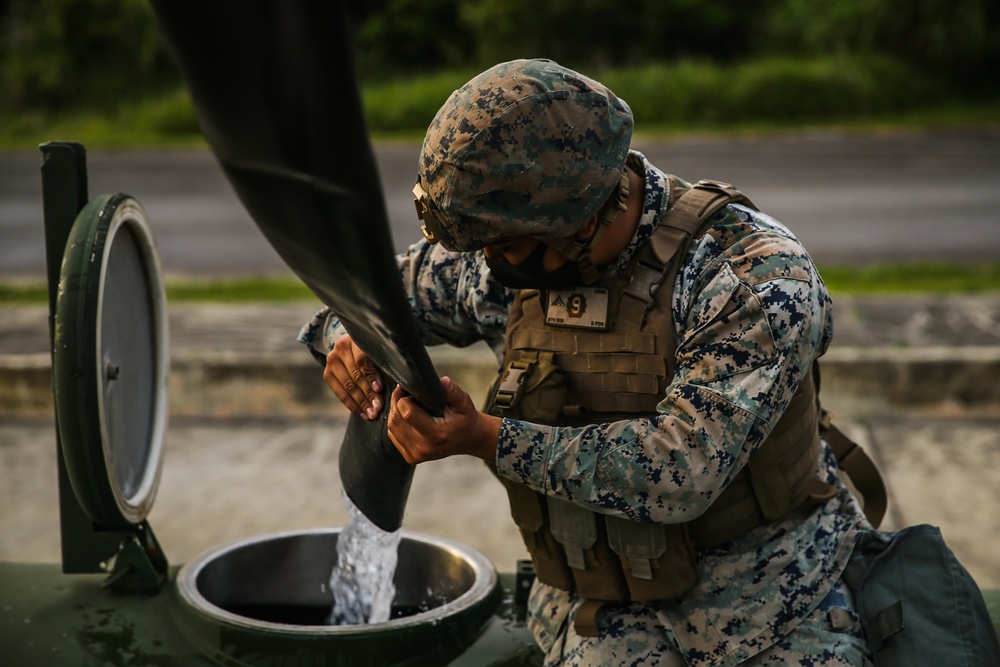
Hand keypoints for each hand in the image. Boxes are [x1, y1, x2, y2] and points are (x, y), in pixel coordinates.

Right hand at [323, 335, 383, 419]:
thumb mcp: (377, 351)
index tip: (379, 389)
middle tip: (378, 407)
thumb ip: (383, 363)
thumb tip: (396, 385)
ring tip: (371, 414)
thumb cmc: (372, 350)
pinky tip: (361, 413)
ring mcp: (332, 360)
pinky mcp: (327, 373)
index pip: (362, 360)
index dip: (371, 376)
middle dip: (368, 394)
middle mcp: (340, 348)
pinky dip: (351, 405)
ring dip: (360, 402)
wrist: (351, 346)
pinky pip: (339, 392)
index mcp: (356, 339)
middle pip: (355, 375)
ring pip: (347, 385)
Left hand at [387, 376, 501, 463]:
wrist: (469, 440)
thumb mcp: (465, 403)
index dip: (404, 399)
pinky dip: (396, 423)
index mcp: (437, 434)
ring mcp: (417, 455)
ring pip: (392, 428)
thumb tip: (443, 381)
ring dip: (394, 412)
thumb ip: (454, 392)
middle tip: (403, 392)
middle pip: (396, 420)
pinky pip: (393, 436)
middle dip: (396, 403)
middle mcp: (425, 448)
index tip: (409, 390)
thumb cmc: (465, 419)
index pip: (408, 414)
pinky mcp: (411, 457)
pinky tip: (405, 416)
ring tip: (405, 402)